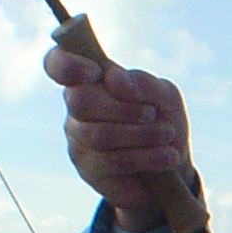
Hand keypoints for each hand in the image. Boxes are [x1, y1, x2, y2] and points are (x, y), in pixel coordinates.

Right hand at [45, 45, 196, 232]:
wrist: (174, 165)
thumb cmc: (164, 121)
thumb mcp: (165, 96)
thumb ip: (142, 83)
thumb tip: (112, 78)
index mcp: (91, 80)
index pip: (57, 64)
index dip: (67, 64)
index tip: (95, 73)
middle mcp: (76, 107)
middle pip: (80, 101)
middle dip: (123, 108)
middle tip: (152, 114)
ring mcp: (78, 139)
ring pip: (98, 134)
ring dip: (141, 134)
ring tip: (167, 135)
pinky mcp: (88, 169)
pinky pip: (111, 161)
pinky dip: (146, 157)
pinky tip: (167, 157)